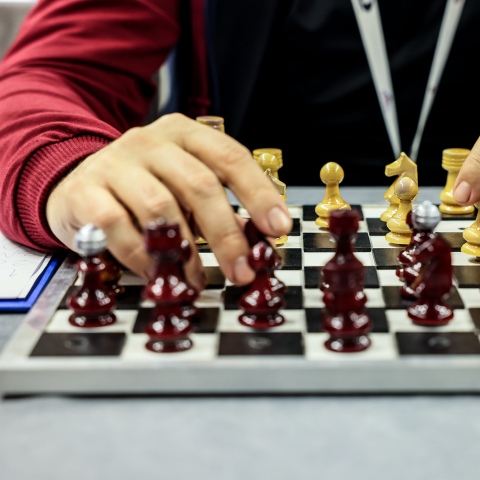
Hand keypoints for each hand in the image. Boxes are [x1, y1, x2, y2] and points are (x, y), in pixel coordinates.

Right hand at [46, 113, 291, 286]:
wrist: (77, 186)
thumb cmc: (145, 189)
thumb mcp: (186, 188)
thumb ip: (220, 206)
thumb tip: (262, 241)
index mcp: (186, 133)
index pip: (231, 157)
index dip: (258, 194)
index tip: (279, 228)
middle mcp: (150, 141)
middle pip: (199, 185)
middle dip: (227, 234)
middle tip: (243, 270)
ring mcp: (115, 162)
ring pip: (160, 207)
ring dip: (186, 251)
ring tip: (198, 280)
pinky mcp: (85, 191)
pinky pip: (118, 227)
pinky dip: (142, 256)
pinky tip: (157, 273)